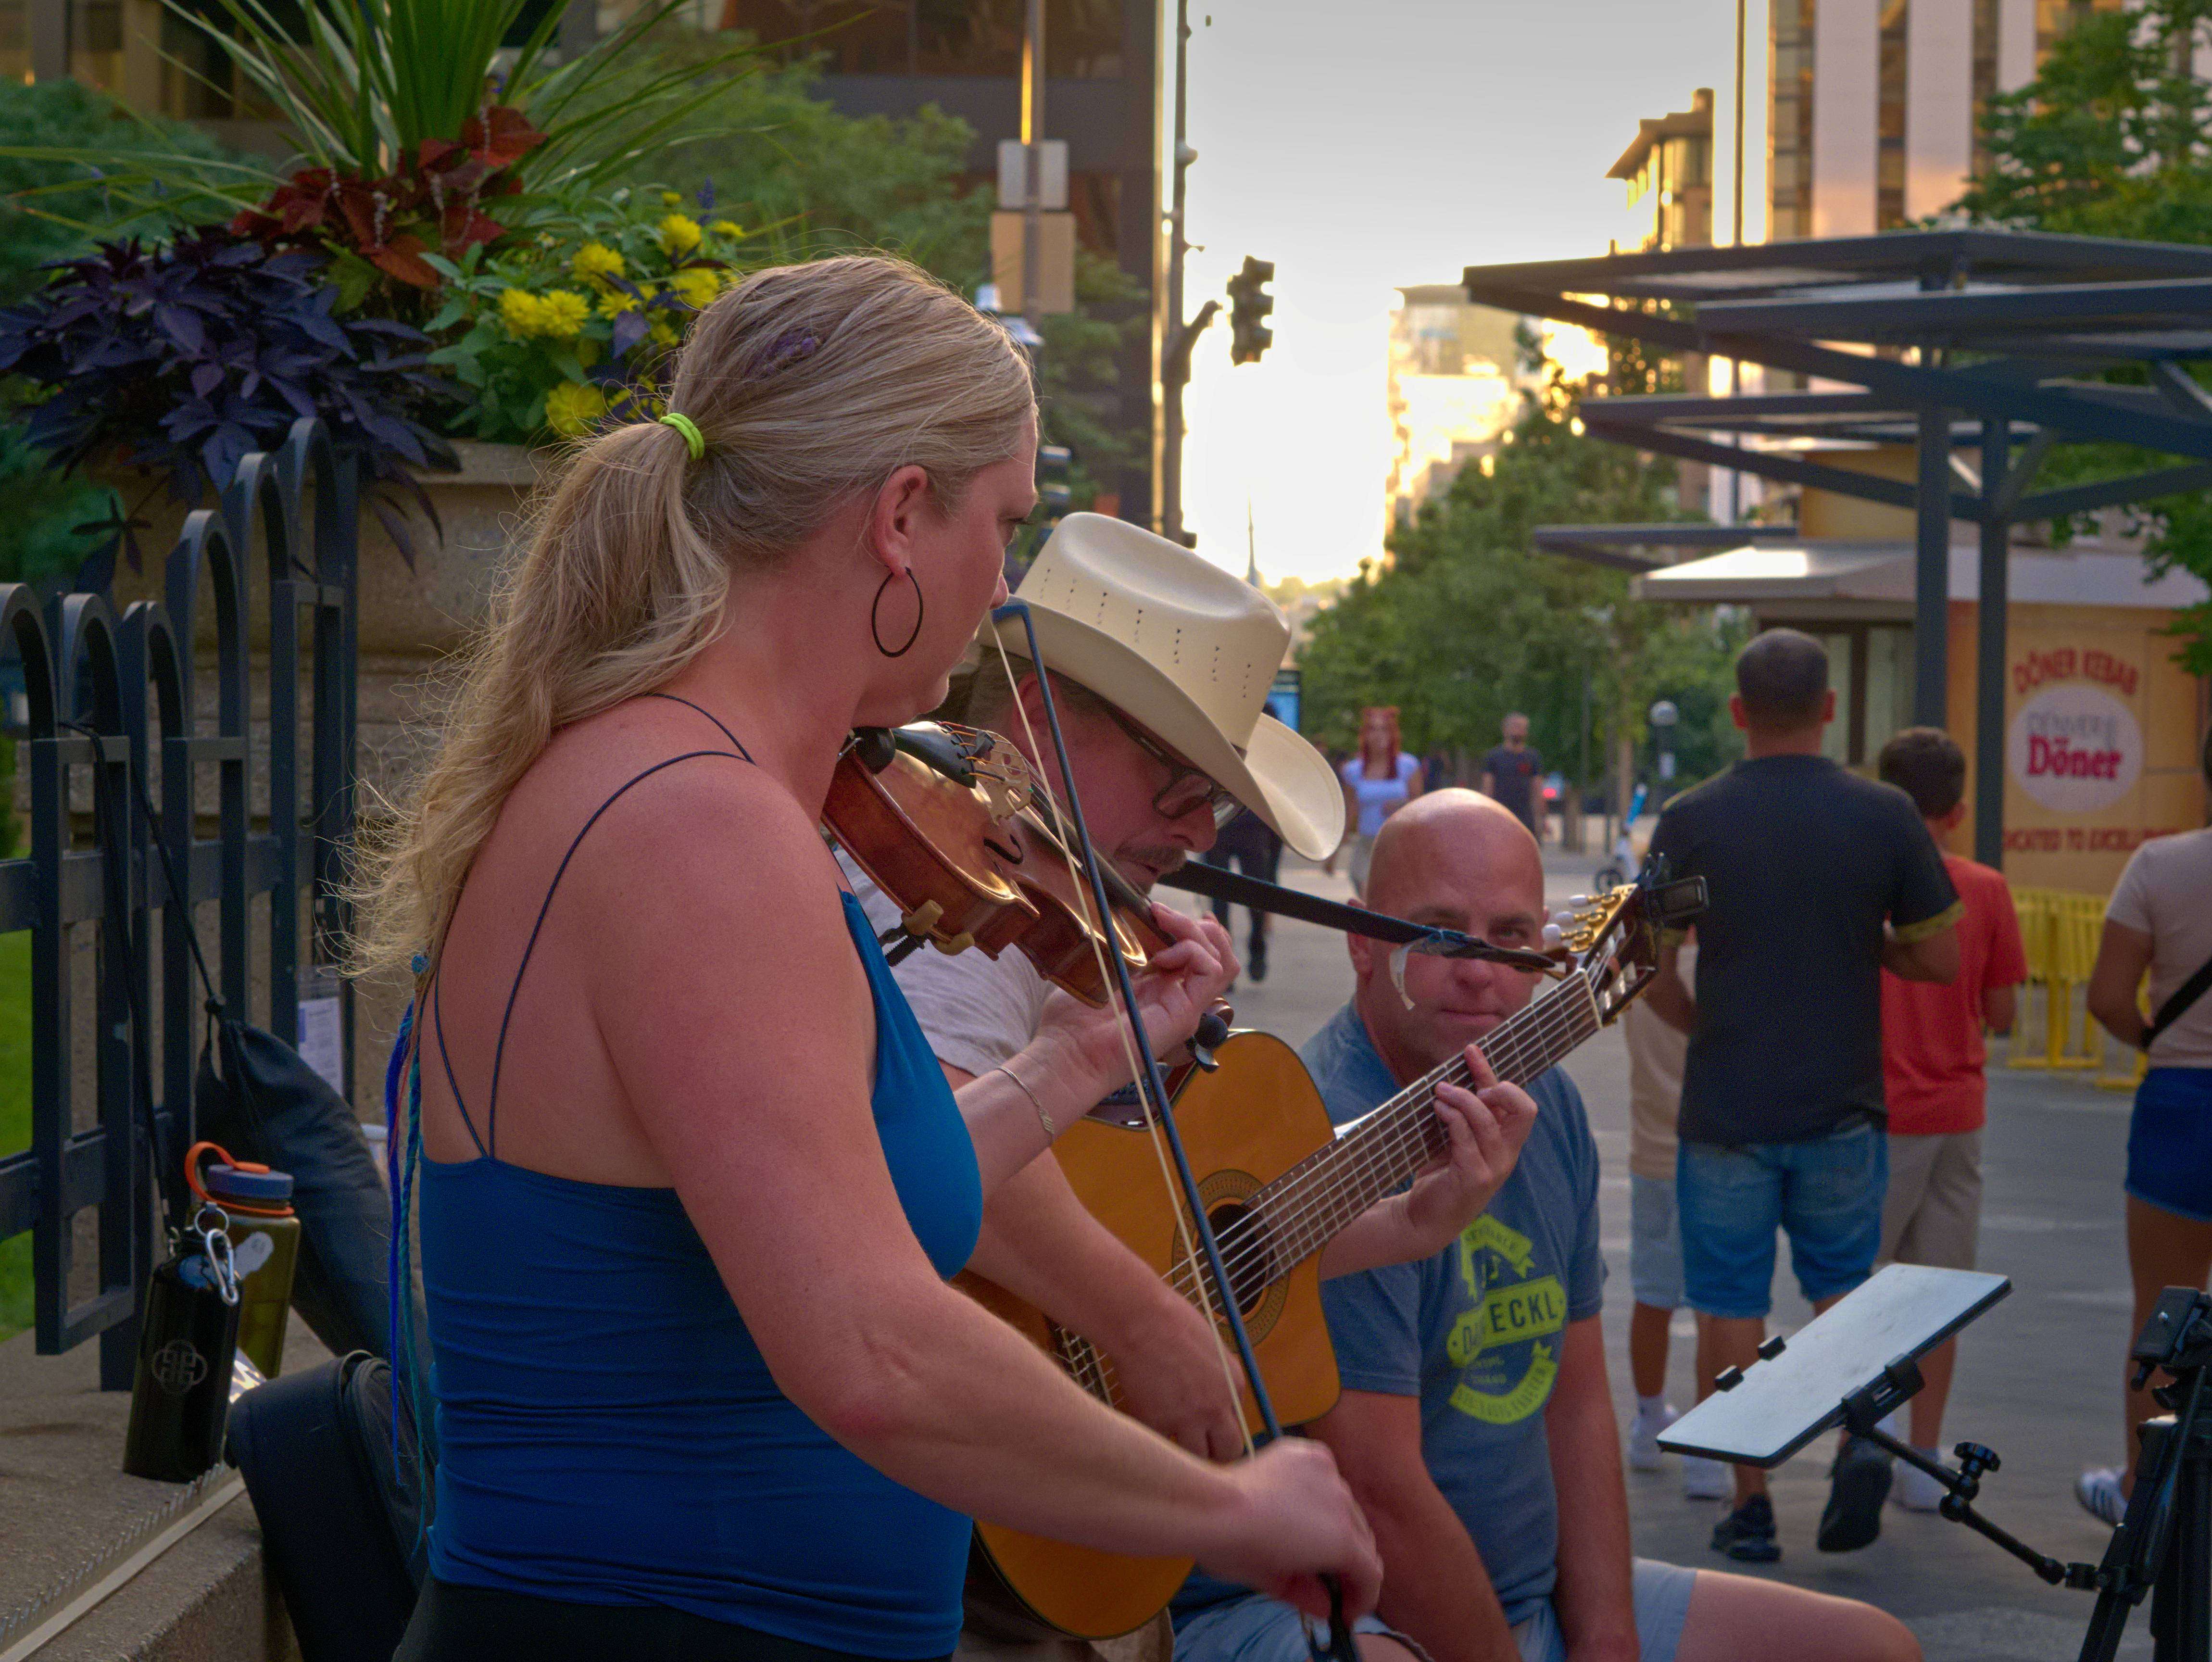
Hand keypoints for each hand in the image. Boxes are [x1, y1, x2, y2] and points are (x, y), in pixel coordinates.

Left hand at [1033, 907, 1237, 1097]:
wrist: (1069, 1053)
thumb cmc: (1074, 1017)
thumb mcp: (1101, 969)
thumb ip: (1123, 947)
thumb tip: (1136, 917)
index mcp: (1160, 986)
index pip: (1199, 952)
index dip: (1191, 927)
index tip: (1159, 910)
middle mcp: (1178, 996)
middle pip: (1217, 953)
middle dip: (1196, 924)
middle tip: (1160, 913)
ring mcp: (1184, 1006)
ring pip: (1220, 959)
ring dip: (1194, 931)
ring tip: (1162, 922)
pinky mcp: (1184, 1014)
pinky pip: (1210, 972)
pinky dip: (1192, 952)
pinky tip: (1162, 955)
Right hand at [1109, 1290, 1245, 1461]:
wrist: (1142, 1320)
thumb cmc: (1174, 1321)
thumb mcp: (1212, 1347)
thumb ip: (1217, 1378)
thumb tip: (1214, 1396)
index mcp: (1234, 1384)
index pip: (1237, 1421)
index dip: (1220, 1423)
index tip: (1207, 1421)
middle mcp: (1216, 1407)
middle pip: (1228, 1451)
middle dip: (1215, 1451)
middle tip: (1199, 1444)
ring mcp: (1186, 1419)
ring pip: (1195, 1457)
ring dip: (1186, 1452)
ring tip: (1172, 1439)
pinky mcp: (1156, 1423)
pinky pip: (1159, 1444)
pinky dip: (1153, 1437)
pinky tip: (1146, 1421)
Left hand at [1196, 1439, 1381, 1621]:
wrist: (1211, 1504)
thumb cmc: (1237, 1548)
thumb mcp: (1272, 1582)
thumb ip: (1306, 1595)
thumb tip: (1325, 1607)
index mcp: (1341, 1541)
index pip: (1371, 1573)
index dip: (1362, 1597)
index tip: (1346, 1610)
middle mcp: (1343, 1504)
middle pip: (1361, 1538)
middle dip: (1350, 1562)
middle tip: (1329, 1578)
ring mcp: (1328, 1474)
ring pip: (1345, 1505)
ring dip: (1336, 1524)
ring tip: (1309, 1537)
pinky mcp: (1310, 1454)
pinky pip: (1328, 1478)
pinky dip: (1321, 1493)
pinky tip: (1298, 1502)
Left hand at [1399, 1044, 1537, 1254]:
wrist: (1424, 1218)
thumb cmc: (1440, 1175)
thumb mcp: (1455, 1139)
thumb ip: (1462, 1115)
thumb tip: (1453, 1077)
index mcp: (1506, 1143)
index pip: (1518, 1103)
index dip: (1496, 1074)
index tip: (1470, 1052)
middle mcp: (1506, 1155)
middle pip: (1525, 1110)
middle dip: (1497, 1086)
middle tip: (1466, 1083)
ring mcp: (1493, 1168)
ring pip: (1487, 1119)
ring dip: (1462, 1098)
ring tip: (1440, 1092)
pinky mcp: (1474, 1178)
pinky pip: (1466, 1137)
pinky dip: (1452, 1118)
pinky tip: (1439, 1110)